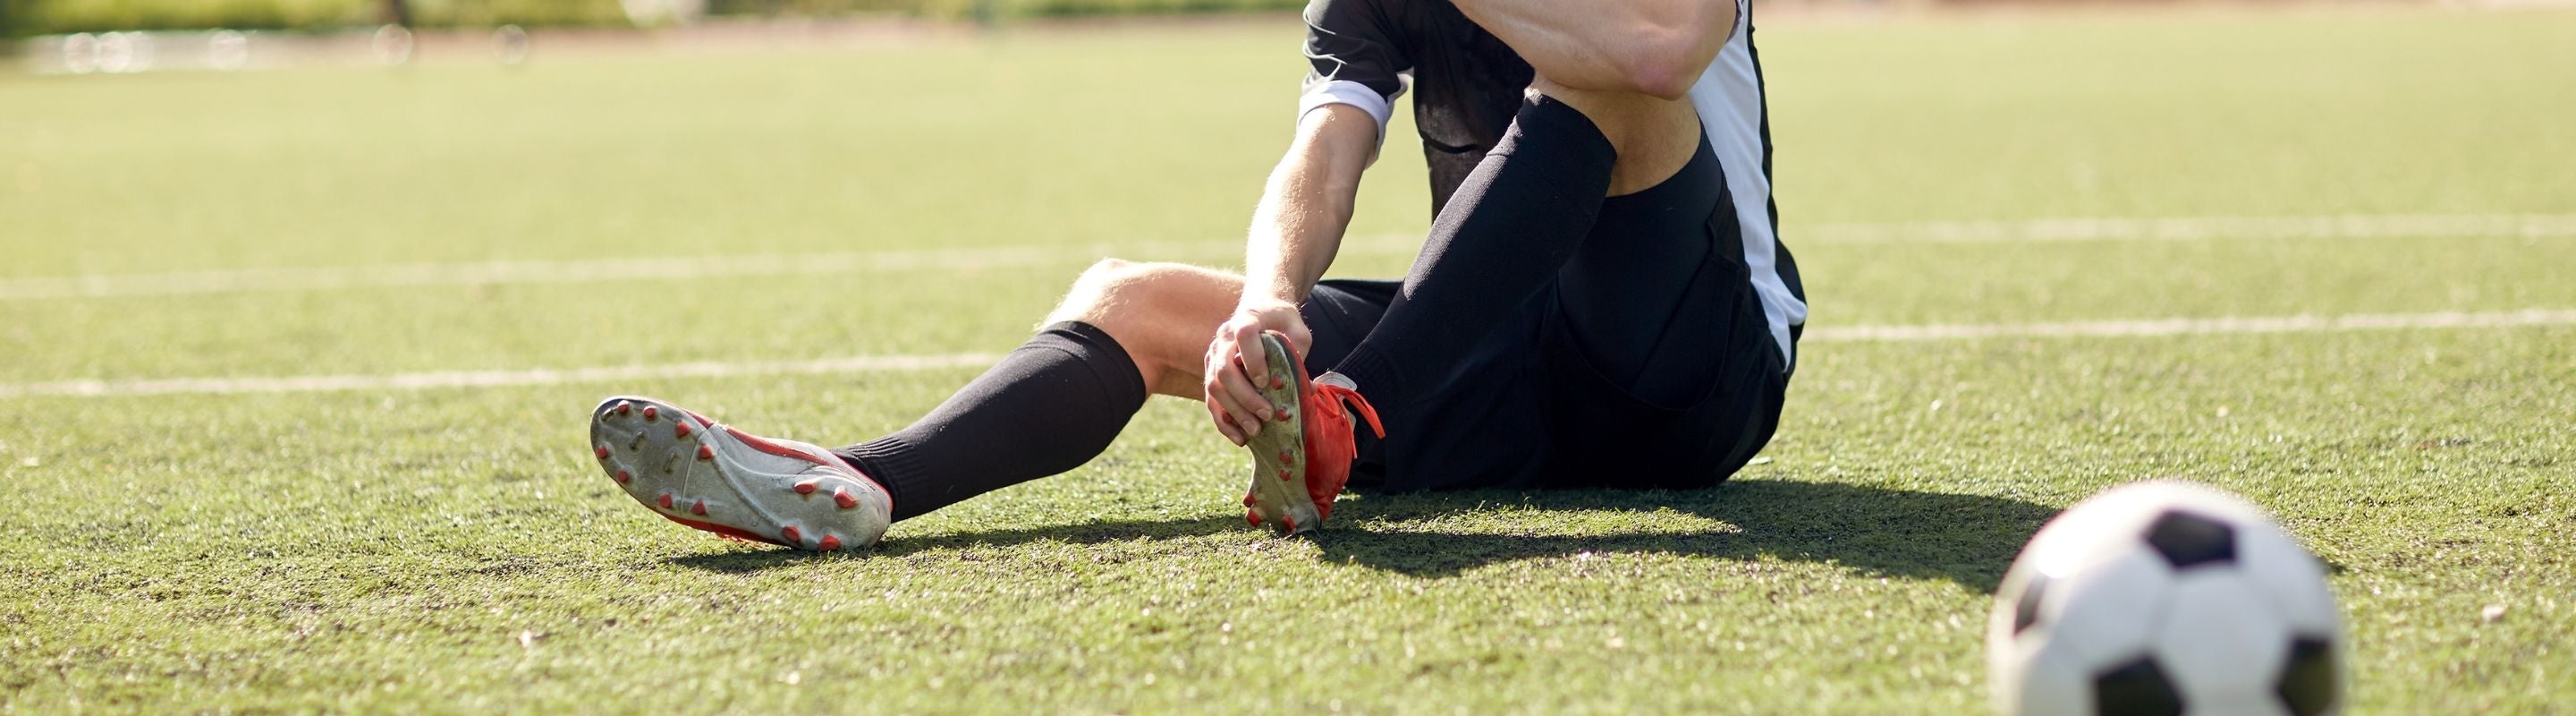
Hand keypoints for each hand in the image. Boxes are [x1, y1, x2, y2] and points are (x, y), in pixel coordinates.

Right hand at [1202, 298, 1312, 445]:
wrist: (1260, 309)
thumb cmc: (1281, 320)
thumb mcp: (1298, 329)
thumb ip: (1301, 353)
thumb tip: (1308, 390)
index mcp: (1245, 321)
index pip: (1244, 336)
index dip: (1254, 360)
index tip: (1268, 382)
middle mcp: (1223, 339)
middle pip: (1224, 370)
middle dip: (1245, 397)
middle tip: (1268, 415)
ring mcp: (1213, 356)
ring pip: (1214, 388)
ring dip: (1235, 412)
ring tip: (1256, 431)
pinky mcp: (1211, 372)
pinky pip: (1211, 400)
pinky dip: (1223, 421)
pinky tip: (1240, 438)